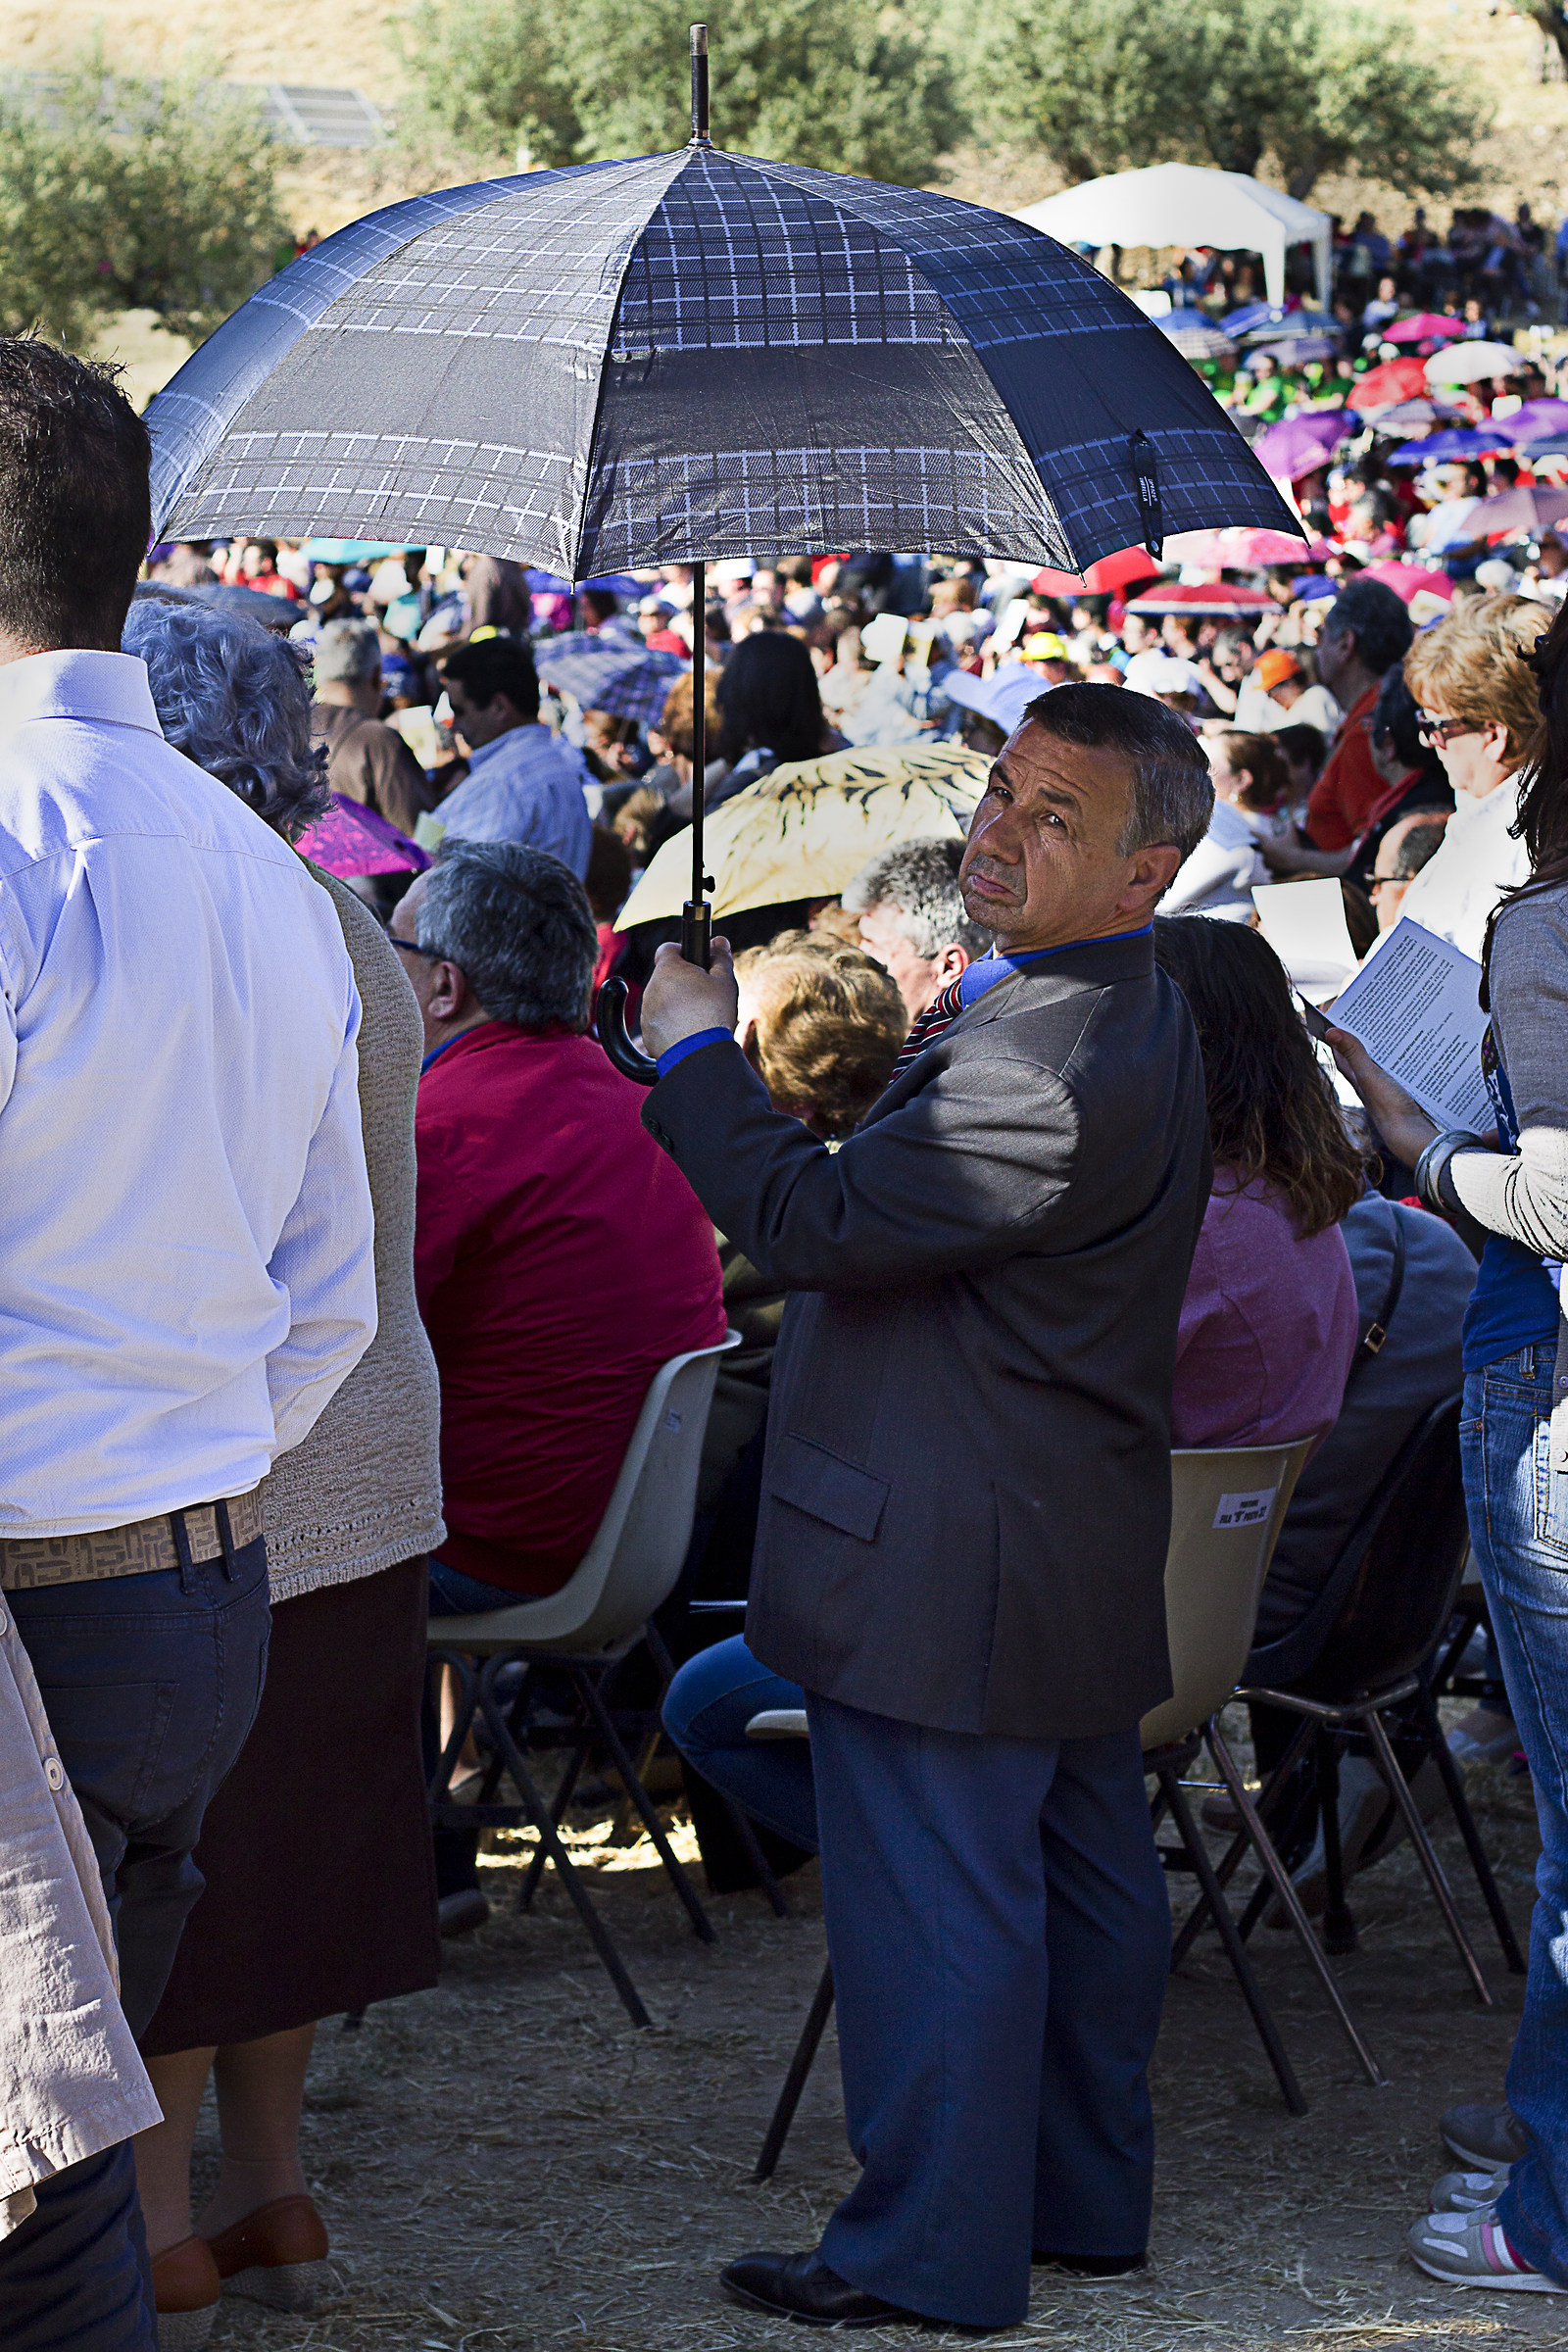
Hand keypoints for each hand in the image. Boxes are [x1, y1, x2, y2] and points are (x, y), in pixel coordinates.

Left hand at [640, 937, 739, 1060]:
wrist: (699, 1054)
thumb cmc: (713, 1014)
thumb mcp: (725, 981)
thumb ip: (721, 958)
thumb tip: (719, 942)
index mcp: (668, 970)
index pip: (668, 949)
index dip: (682, 952)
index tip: (695, 962)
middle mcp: (652, 988)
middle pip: (666, 976)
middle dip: (682, 981)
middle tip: (703, 994)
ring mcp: (647, 1011)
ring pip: (662, 999)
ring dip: (676, 1003)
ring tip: (698, 1016)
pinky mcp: (648, 1033)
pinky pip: (659, 1021)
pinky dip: (671, 1024)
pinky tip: (689, 1032)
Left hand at [1324, 1026, 1438, 1168]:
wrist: (1412, 1135)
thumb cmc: (1388, 1107)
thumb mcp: (1370, 1076)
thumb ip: (1354, 1054)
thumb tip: (1330, 1031)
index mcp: (1356, 1078)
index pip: (1340, 1052)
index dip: (1337, 1035)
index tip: (1337, 1015)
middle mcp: (1368, 1082)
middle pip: (1361, 1054)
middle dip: (1363, 1035)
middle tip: (1368, 1014)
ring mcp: (1386, 1087)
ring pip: (1382, 1061)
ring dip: (1385, 1045)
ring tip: (1392, 1025)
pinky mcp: (1403, 1090)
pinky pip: (1400, 1069)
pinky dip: (1403, 1057)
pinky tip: (1412, 1049)